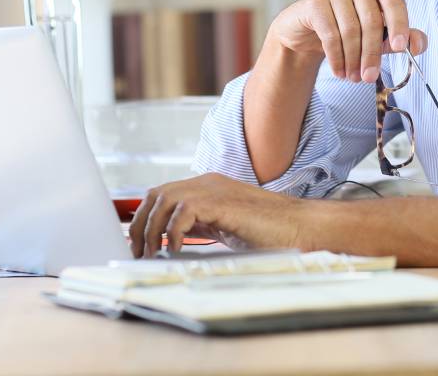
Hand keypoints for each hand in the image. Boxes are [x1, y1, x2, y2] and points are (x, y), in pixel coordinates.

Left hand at [128, 173, 304, 257]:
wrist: (299, 227)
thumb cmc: (268, 231)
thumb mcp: (224, 226)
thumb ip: (200, 225)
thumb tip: (171, 240)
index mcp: (207, 187)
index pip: (162, 194)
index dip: (144, 217)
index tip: (138, 243)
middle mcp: (207, 183)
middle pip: (157, 194)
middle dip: (141, 225)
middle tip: (139, 252)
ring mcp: (214, 190)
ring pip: (165, 200)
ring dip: (153, 230)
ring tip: (154, 254)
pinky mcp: (222, 203)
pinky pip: (184, 211)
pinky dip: (174, 232)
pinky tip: (176, 251)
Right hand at [268, 0, 426, 83]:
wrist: (311, 29)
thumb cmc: (351, 28)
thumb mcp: (380, 34)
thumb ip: (402, 38)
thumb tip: (418, 45)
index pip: (395, 3)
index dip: (399, 26)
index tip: (401, 48)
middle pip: (371, 20)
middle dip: (372, 53)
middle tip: (370, 77)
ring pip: (350, 29)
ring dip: (353, 59)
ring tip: (354, 77)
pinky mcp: (315, 1)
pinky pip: (330, 34)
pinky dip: (337, 57)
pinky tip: (339, 71)